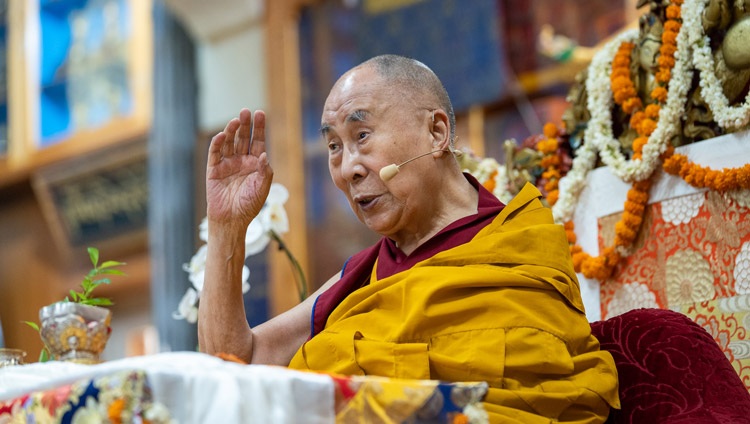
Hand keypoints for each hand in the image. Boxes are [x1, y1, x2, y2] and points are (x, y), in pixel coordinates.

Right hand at [206, 109, 272, 227]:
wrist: (231, 220)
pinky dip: (218, 143)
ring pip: (229, 142)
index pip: (258, 141)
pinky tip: (223, 135)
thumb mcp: (262, 188)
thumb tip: (265, 154)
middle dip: (245, 125)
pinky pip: (215, 153)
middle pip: (243, 138)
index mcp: (255, 164)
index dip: (259, 127)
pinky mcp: (214, 169)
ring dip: (232, 130)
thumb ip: (265, 172)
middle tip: (246, 111)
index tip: (260, 113)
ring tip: (236, 120)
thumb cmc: (249, 206)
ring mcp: (227, 164)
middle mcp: (241, 161)